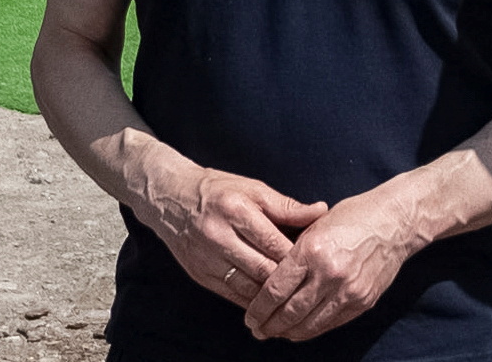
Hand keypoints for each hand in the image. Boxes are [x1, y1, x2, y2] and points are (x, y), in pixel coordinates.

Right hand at [137, 160, 324, 314]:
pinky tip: (269, 302)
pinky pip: (232, 295)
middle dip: (287, 280)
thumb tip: (320, 211)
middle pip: (262, 269)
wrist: (170, 198)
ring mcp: (207, 259)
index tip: (315, 263)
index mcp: (235, 210)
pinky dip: (253, 301)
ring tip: (293, 298)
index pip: (273, 242)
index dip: (296, 257)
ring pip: (248, 287)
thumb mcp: (252, 189)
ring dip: (271, 296)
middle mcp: (219, 236)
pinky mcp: (200, 275)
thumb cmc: (218, 191)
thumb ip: (286, 206)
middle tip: (309, 285)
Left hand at [243, 186, 425, 342]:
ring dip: (288, 332)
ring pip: (309, 323)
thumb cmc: (353, 216)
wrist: (396, 222)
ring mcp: (348, 290)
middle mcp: (329, 273)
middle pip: (290, 311)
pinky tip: (300, 330)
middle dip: (269, 325)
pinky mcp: (362, 302)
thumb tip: (270, 279)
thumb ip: (295, 252)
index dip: (259, 308)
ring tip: (274, 333)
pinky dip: (312, 330)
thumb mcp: (316, 225)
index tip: (249, 316)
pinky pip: (330, 324)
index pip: (276, 289)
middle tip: (256, 330)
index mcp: (312, 250)